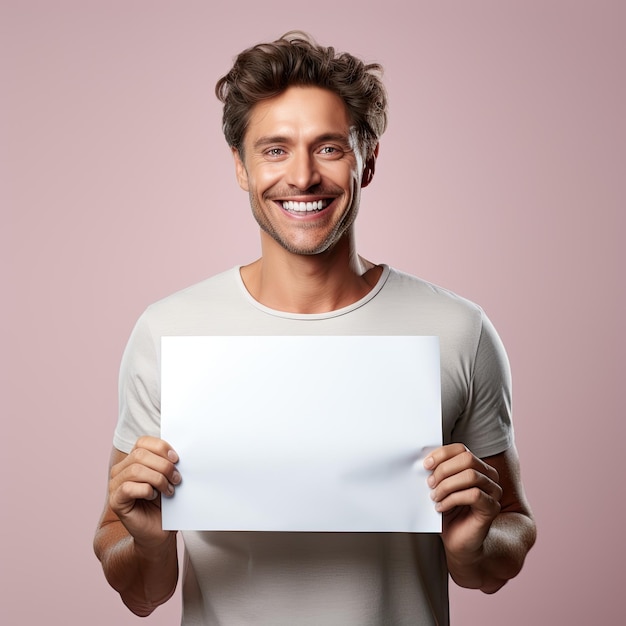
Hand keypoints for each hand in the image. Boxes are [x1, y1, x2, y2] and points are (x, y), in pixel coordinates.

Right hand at [108, 436, 180, 548]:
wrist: (159, 532)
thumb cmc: (164, 504)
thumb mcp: (168, 478)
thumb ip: (168, 463)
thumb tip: (176, 453)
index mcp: (133, 460)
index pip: (143, 442)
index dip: (161, 447)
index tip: (176, 459)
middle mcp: (120, 470)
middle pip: (140, 454)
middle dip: (163, 465)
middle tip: (177, 479)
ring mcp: (115, 485)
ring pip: (136, 470)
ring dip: (158, 479)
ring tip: (169, 490)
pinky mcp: (115, 501)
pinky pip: (129, 488)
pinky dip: (146, 490)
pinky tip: (154, 497)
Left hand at [424, 444, 501, 559]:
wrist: (457, 542)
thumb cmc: (449, 512)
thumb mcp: (440, 487)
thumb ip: (437, 472)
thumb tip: (425, 460)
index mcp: (477, 466)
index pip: (461, 449)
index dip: (442, 454)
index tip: (426, 465)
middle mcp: (489, 476)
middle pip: (467, 459)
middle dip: (444, 470)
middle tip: (430, 483)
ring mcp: (494, 491)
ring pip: (471, 476)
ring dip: (447, 486)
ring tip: (434, 497)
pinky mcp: (492, 508)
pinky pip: (474, 495)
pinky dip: (453, 499)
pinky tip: (441, 507)